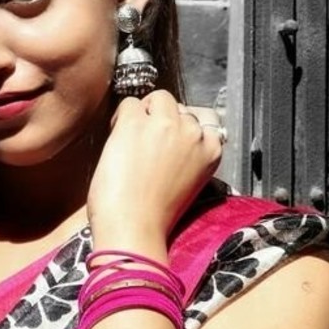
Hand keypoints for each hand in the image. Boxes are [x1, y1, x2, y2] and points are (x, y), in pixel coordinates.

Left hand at [87, 90, 223, 251]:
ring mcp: (166, 125)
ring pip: (158, 98)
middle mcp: (193, 133)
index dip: (182, 128)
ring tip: (132, 139)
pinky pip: (129, 103)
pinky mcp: (136, 123)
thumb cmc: (155, 216)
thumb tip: (172, 136)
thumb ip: (189, 155)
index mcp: (211, 151)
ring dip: (144, 113)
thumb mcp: (189, 182)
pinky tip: (117, 140)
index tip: (168, 141)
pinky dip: (121, 117)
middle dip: (163, 119)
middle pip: (180, 107)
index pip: (204, 120)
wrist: (135, 230)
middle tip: (146, 142)